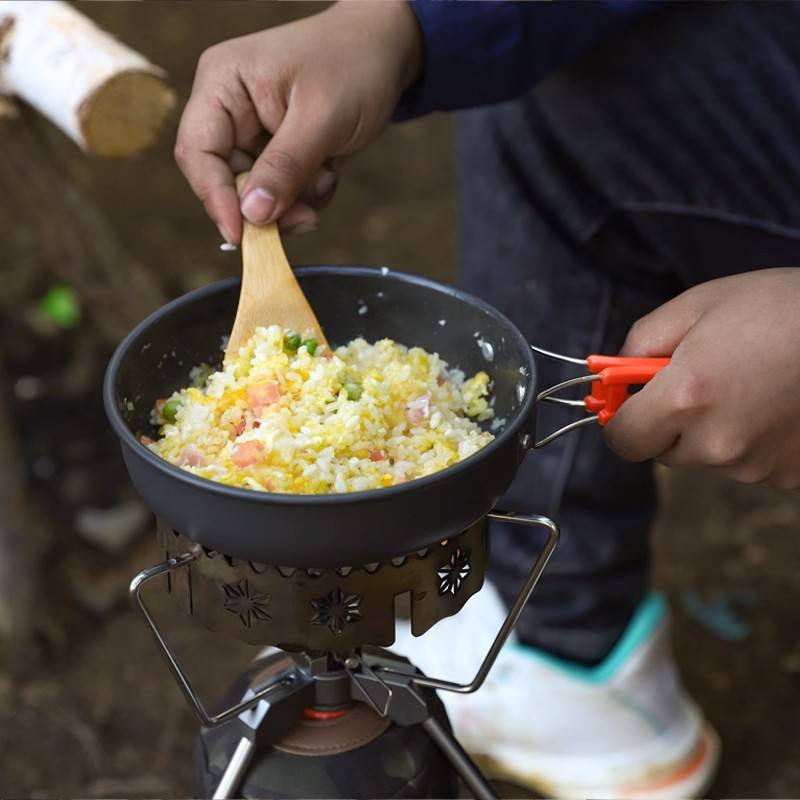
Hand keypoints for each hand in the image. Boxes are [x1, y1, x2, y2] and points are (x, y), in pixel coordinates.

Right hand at [175, 2, 422, 241]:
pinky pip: (281, 193)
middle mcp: (229, 109)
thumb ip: (285, 167)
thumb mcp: (321, 118)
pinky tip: (329, 170)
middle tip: (305, 217)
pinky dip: (307, 194)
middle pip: (226, 181)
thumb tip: (251, 215)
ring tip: (327, 174)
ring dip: (294, 200)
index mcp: (223, 84)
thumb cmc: (354, 65)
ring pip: (257, 195)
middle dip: (267, 205)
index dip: (215, 198)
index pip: (198, 151)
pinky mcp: (277, 152)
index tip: (240, 236)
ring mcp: (253, 133)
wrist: (387, 50)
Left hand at [604, 268, 799, 489]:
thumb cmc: (780, 307)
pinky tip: (773, 404)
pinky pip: (745, 464)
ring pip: (705, 458)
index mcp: (686, 399)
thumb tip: (612, 376)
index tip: (629, 402)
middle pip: (663, 452)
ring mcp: (756, 466)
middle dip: (668, 422)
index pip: (623, 441)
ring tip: (747, 385)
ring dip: (710, 431)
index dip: (621, 420)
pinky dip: (748, 441)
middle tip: (699, 380)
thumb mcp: (697, 305)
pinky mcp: (786, 476)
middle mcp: (718, 444)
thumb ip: (640, 343)